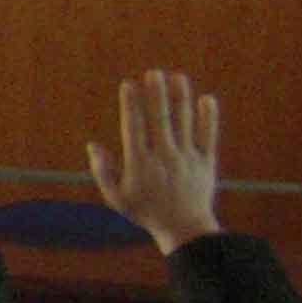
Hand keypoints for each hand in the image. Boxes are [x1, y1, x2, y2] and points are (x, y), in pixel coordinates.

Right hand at [88, 69, 222, 253]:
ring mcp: (187, 159)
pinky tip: (207, 99)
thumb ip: (103, 171)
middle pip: (160, 120)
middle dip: (156, 94)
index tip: (128, 85)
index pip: (134, 128)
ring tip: (178, 77)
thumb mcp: (116, 197)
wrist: (185, 230)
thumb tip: (93, 145)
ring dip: (180, 98)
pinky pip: (208, 136)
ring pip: (184, 123)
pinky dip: (208, 117)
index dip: (131, 105)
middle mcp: (164, 158)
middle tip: (153, 73)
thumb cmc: (146, 212)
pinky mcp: (206, 162)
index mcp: (140, 165)